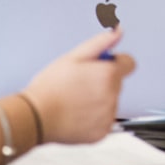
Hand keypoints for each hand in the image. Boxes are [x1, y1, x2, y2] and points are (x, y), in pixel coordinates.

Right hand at [22, 28, 134, 143]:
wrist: (36, 118)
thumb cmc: (51, 86)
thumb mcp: (74, 56)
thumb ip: (100, 43)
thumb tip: (118, 31)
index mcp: (108, 74)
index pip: (129, 63)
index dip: (113, 62)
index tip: (99, 66)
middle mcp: (112, 96)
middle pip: (117, 83)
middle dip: (103, 80)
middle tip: (79, 83)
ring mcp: (108, 116)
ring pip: (111, 102)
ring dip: (99, 99)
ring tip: (75, 100)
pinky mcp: (102, 132)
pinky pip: (104, 120)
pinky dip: (94, 118)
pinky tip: (77, 114)